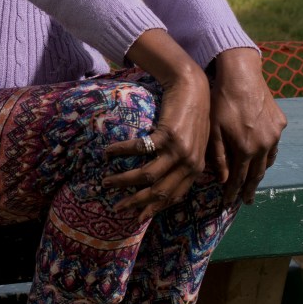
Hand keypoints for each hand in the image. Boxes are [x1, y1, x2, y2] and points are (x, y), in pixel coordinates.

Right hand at [105, 30, 210, 222]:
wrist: (193, 87)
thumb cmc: (193, 115)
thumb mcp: (196, 144)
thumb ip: (187, 164)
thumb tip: (170, 180)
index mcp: (195, 169)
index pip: (173, 197)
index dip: (154, 209)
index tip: (137, 216)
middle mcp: (188, 163)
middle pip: (158, 191)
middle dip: (136, 203)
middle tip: (117, 207)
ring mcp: (178, 150)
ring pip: (146, 176)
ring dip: (123, 181)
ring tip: (106, 182)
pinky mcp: (167, 134)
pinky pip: (139, 149)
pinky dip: (121, 152)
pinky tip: (108, 153)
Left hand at [206, 47, 287, 208]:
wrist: (241, 76)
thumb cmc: (222, 102)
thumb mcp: (214, 130)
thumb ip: (219, 157)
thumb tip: (224, 180)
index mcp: (246, 149)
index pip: (240, 179)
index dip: (234, 193)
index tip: (228, 204)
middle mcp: (264, 145)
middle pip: (257, 174)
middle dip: (250, 190)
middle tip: (247, 202)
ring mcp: (275, 134)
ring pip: (269, 160)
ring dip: (260, 173)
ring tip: (255, 182)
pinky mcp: (280, 122)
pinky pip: (274, 144)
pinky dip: (268, 154)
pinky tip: (264, 157)